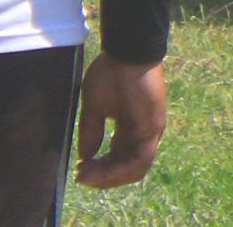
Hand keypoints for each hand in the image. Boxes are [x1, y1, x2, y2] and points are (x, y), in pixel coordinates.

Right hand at [76, 55, 165, 188]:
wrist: (125, 54)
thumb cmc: (110, 74)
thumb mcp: (94, 108)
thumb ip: (91, 132)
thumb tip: (85, 156)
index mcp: (129, 129)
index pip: (119, 160)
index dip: (100, 171)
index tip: (78, 172)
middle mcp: (143, 134)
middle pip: (127, 169)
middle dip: (103, 177)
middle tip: (81, 177)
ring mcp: (151, 131)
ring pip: (136, 169)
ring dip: (110, 177)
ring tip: (87, 175)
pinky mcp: (154, 127)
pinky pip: (141, 159)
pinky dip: (120, 170)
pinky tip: (101, 171)